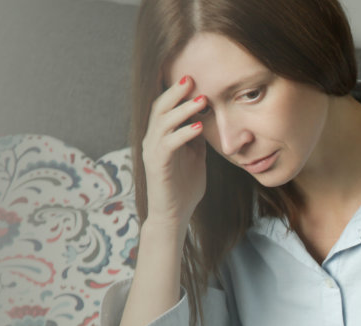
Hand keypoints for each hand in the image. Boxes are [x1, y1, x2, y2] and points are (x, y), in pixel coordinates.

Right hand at [135, 75, 209, 227]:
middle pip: (159, 107)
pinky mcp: (157, 165)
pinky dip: (184, 133)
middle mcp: (152, 139)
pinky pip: (169, 143)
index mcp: (161, 135)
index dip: (175, 91)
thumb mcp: (196, 155)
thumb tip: (208, 117)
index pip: (164, 106)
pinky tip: (199, 128)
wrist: (174, 215)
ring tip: (202, 100)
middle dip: (176, 91)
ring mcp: (153, 151)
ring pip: (163, 122)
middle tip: (192, 77)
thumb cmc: (184, 186)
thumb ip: (197, 136)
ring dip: (183, 109)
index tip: (193, 76)